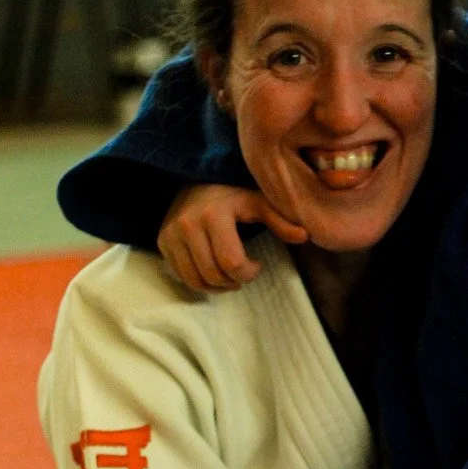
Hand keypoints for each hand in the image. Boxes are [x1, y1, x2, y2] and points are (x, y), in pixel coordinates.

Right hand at [159, 184, 308, 292]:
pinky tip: (212, 272)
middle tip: (243, 273)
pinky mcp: (162, 241)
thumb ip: (280, 220)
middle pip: (214, 276)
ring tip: (229, 276)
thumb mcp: (257, 202)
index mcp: (215, 215)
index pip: (232, 263)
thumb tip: (305, 236)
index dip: (248, 273)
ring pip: (195, 281)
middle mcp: (188, 224)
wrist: (194, 181)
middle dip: (233, 282)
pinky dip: (199, 282)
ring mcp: (171, 233)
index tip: (256, 265)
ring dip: (216, 286)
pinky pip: (182, 276)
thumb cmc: (232, 194)